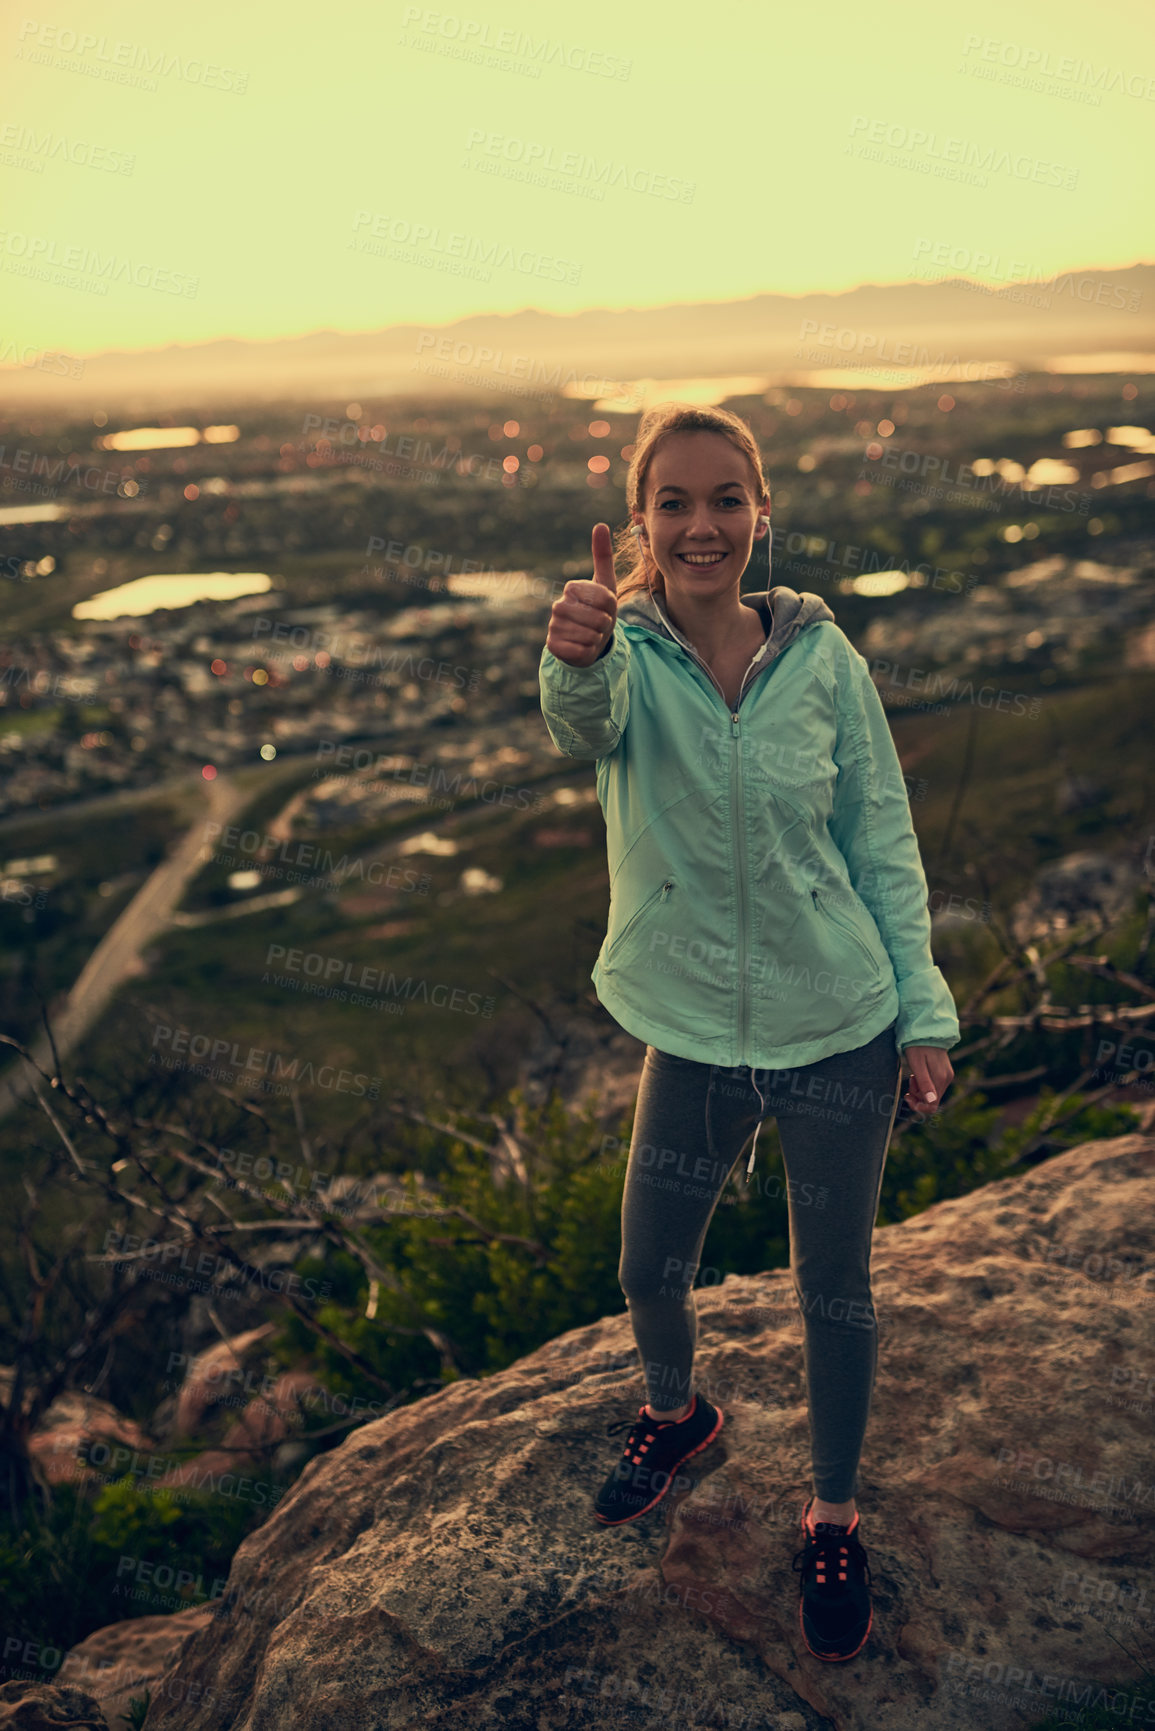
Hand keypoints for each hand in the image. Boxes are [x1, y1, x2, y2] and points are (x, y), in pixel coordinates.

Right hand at [545, 522, 617, 667]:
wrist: (586, 640)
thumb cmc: (598, 611)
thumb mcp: (605, 585)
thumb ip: (603, 556)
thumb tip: (600, 524)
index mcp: (572, 588)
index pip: (604, 598)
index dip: (611, 607)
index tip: (605, 608)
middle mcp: (559, 605)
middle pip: (599, 618)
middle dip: (605, 625)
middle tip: (598, 624)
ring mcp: (554, 626)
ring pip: (591, 636)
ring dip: (597, 639)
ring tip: (590, 634)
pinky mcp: (553, 646)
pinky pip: (581, 651)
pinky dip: (587, 652)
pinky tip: (581, 647)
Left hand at [902, 1045, 953, 1114]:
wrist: (926, 1031)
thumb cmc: (918, 1046)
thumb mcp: (917, 1064)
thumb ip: (924, 1083)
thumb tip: (931, 1102)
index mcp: (940, 1079)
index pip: (932, 1105)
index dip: (918, 1106)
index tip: (907, 1096)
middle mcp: (947, 1079)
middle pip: (932, 1100)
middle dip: (917, 1096)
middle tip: (909, 1082)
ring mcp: (947, 1076)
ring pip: (932, 1093)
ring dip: (919, 1089)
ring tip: (912, 1076)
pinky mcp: (944, 1072)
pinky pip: (933, 1085)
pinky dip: (923, 1083)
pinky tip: (917, 1074)